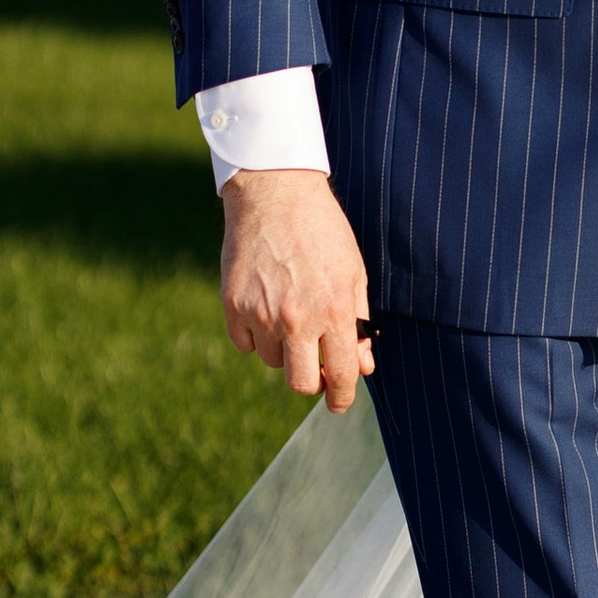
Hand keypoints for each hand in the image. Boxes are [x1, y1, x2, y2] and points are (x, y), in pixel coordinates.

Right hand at [221, 168, 375, 411]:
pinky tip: (266, 306)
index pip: (340, 374)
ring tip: (290, 314)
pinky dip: (256, 335)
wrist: (275, 195)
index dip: (342, 396)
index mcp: (333, 311)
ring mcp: (261, 314)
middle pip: (301, 383)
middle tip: (315, 367)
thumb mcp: (354, 274)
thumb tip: (364, 365)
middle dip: (312, 382)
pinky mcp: (233, 305)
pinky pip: (245, 343)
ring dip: (284, 350)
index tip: (339, 402)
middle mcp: (296, 319)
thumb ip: (359, 323)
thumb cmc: (323, 232)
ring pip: (273, 361)